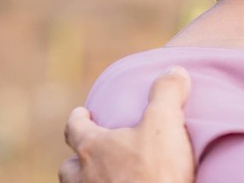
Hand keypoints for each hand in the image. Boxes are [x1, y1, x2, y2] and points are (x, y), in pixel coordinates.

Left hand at [60, 67, 194, 182]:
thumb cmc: (155, 174)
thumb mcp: (166, 124)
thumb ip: (167, 92)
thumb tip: (175, 70)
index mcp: (93, 148)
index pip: (74, 128)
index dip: (77, 119)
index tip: (81, 113)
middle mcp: (83, 178)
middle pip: (69, 166)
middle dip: (79, 158)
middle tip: (92, 152)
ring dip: (87, 182)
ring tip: (104, 178)